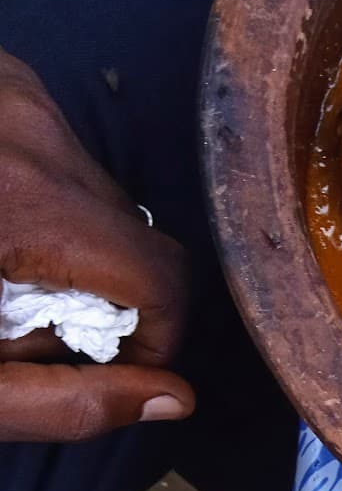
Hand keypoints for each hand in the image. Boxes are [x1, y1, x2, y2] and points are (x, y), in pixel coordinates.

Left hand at [0, 48, 195, 441]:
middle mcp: (23, 125)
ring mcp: (8, 88)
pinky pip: (58, 153)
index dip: (156, 341)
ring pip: (98, 194)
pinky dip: (38, 203)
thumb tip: (176, 397)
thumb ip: (68, 402)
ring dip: (68, 251)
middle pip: (133, 235)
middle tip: (18, 324)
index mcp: (22, 202)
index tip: (109, 369)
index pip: (162, 278)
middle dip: (100, 298)